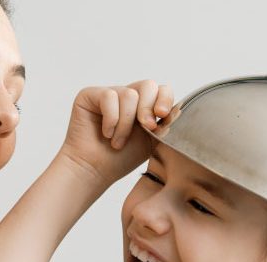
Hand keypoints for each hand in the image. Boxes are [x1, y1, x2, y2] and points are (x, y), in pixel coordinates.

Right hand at [56, 80, 172, 188]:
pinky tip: (105, 134)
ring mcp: (108, 94)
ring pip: (129, 95)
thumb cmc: (120, 159)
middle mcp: (126, 96)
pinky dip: (111, 120)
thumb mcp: (151, 141)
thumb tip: (177, 110)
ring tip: (118, 142)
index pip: (161, 90)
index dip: (165, 100)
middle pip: (148, 85)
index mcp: (143, 106)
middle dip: (148, 109)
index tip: (162, 117)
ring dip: (126, 124)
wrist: (94, 171)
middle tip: (145, 128)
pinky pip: (109, 97)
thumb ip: (165, 124)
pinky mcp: (90, 95)